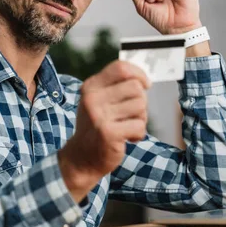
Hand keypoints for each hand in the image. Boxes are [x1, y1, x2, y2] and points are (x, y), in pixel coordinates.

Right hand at [58, 61, 149, 202]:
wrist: (81, 158)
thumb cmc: (95, 126)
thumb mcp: (97, 101)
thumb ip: (115, 87)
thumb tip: (142, 78)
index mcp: (91, 86)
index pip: (121, 68)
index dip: (139, 74)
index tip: (145, 85)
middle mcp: (92, 98)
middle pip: (135, 87)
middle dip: (141, 101)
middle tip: (132, 114)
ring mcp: (99, 116)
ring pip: (140, 106)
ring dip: (140, 118)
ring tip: (127, 126)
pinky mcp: (109, 133)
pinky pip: (139, 126)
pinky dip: (138, 134)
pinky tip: (128, 138)